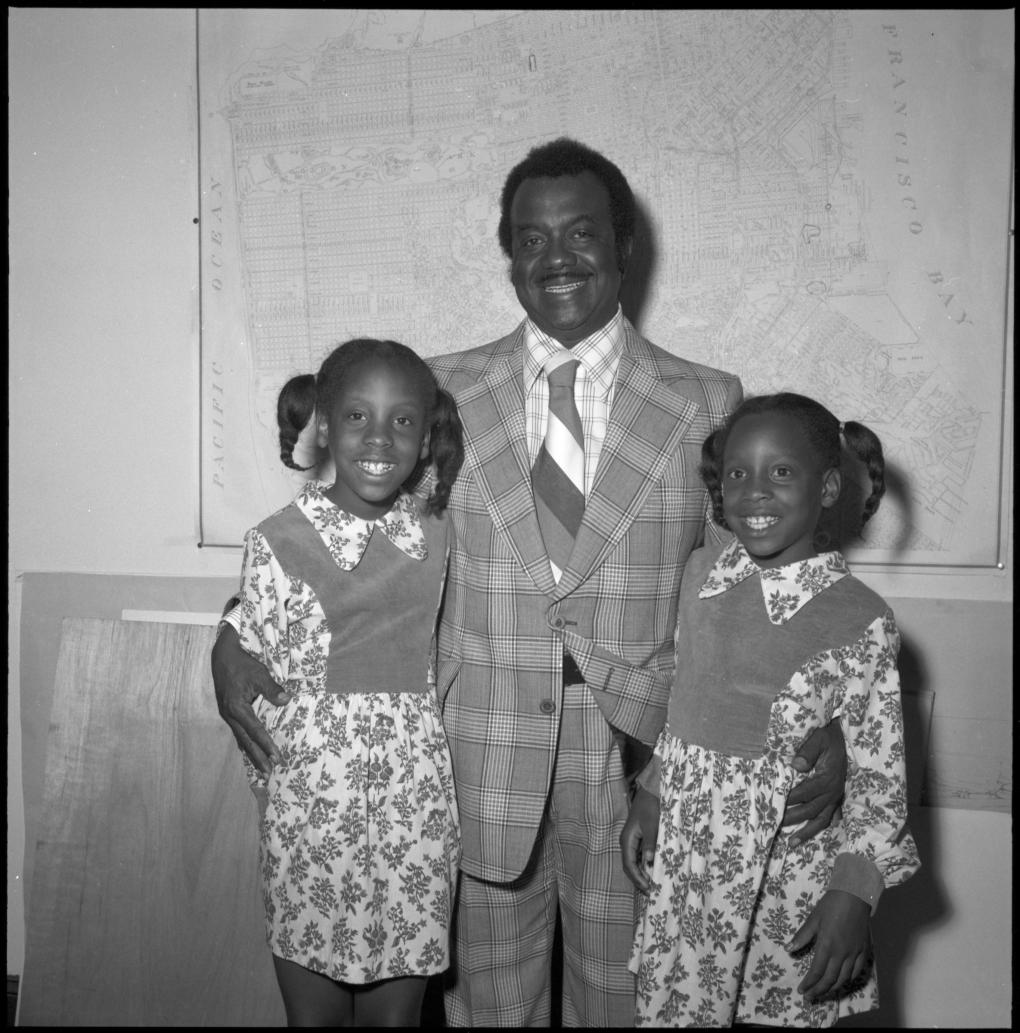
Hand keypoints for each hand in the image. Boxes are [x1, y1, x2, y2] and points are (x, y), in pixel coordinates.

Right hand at [211, 625, 290, 774]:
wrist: (222, 655)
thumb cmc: (242, 663)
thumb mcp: (259, 674)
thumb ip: (272, 689)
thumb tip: (286, 701)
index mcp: (236, 707)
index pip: (255, 731)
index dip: (266, 745)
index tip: (277, 757)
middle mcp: (229, 715)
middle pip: (246, 741)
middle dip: (258, 757)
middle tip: (269, 773)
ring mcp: (227, 714)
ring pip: (241, 738)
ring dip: (252, 753)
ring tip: (262, 768)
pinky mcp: (228, 711)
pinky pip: (238, 731)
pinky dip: (246, 742)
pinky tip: (251, 750)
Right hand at [620, 785, 659, 893]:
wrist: (651, 792)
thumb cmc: (651, 807)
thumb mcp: (652, 825)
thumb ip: (650, 844)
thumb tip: (648, 863)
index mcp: (627, 840)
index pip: (629, 865)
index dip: (638, 878)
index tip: (648, 888)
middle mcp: (627, 842)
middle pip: (629, 867)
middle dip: (638, 880)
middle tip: (651, 892)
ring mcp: (632, 841)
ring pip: (633, 863)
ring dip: (641, 875)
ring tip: (652, 885)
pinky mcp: (638, 839)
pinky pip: (638, 857)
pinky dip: (644, 867)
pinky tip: (652, 872)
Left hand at [783, 721, 845, 844]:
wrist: (844, 736)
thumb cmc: (828, 737)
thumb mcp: (818, 739)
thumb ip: (807, 752)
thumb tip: (795, 765)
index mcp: (827, 778)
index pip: (804, 793)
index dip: (789, 800)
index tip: (773, 805)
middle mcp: (832, 791)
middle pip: (810, 810)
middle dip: (792, 819)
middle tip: (775, 825)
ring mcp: (836, 796)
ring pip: (821, 819)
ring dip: (806, 832)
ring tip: (791, 843)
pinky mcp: (837, 797)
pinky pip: (830, 816)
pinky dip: (820, 826)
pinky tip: (810, 835)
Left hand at [788, 890, 870, 1000]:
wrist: (854, 896)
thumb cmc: (831, 905)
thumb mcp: (813, 919)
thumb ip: (802, 936)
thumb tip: (789, 949)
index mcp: (827, 945)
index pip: (816, 971)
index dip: (809, 983)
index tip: (801, 990)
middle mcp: (842, 953)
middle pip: (830, 979)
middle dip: (818, 990)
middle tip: (809, 997)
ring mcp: (854, 954)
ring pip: (844, 979)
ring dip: (833, 988)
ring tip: (823, 992)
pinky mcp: (864, 951)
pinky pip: (857, 972)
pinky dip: (848, 980)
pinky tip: (842, 981)